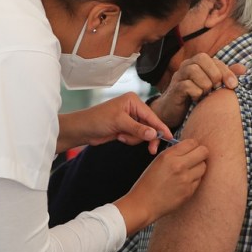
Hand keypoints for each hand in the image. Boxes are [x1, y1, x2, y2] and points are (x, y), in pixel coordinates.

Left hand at [58, 92, 173, 154]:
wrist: (82, 129)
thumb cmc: (97, 120)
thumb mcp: (119, 123)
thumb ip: (138, 128)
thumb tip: (154, 134)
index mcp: (133, 101)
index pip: (152, 116)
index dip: (161, 127)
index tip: (170, 137)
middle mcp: (134, 108)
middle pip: (150, 126)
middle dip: (145, 136)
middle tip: (151, 150)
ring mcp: (130, 119)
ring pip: (143, 133)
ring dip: (133, 138)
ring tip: (120, 136)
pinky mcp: (126, 128)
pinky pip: (136, 137)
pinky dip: (129, 139)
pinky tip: (118, 136)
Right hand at [114, 138, 209, 233]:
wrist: (144, 204)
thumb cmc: (149, 182)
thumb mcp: (158, 161)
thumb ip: (175, 153)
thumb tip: (192, 148)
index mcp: (169, 156)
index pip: (193, 142)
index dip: (194, 145)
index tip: (192, 149)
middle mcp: (179, 166)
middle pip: (203, 152)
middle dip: (201, 154)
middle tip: (195, 158)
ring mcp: (185, 179)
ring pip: (203, 166)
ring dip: (198, 167)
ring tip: (188, 172)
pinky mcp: (189, 191)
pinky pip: (199, 180)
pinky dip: (194, 180)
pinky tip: (184, 183)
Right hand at [151, 54, 244, 128]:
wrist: (174, 111)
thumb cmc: (195, 96)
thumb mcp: (213, 85)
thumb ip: (226, 76)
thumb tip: (244, 69)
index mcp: (198, 63)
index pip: (214, 60)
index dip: (226, 71)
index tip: (234, 85)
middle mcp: (187, 66)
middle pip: (202, 59)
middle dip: (214, 74)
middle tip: (217, 88)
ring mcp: (179, 76)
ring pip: (194, 70)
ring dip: (205, 84)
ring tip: (206, 94)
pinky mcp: (174, 89)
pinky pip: (187, 86)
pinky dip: (196, 93)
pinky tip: (198, 100)